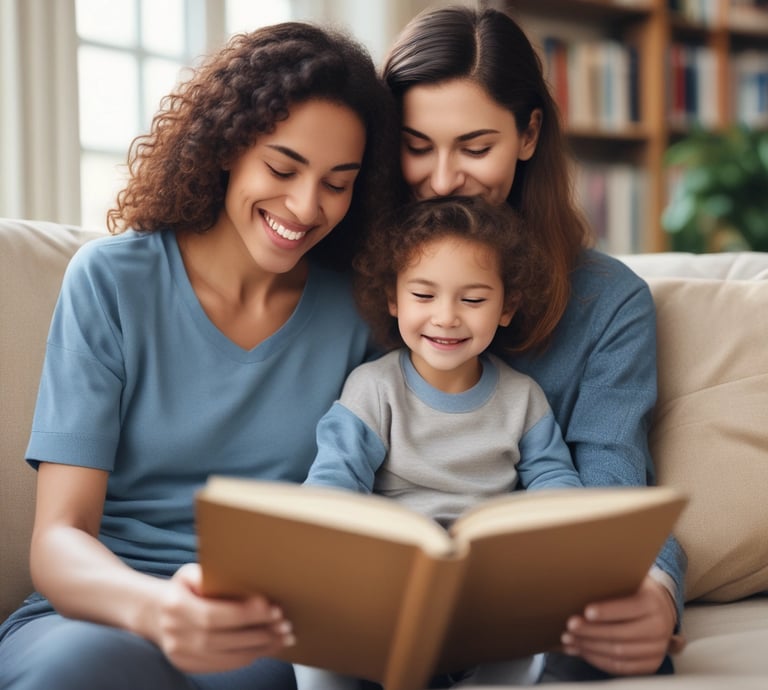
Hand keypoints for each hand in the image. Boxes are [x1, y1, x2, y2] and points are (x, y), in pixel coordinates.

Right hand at [150, 563, 294, 672]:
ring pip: (228, 657)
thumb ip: (210, 574)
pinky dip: (249, 656)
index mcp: (176, 606)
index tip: (272, 607)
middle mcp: (176, 634)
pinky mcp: (189, 666)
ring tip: (283, 637)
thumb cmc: (182, 588)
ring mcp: (181, 655)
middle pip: (225, 639)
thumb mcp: (190, 573)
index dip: (245, 614)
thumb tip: (244, 575)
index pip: (214, 615)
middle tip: (285, 624)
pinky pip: (224, 665)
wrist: (154, 614)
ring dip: (260, 648)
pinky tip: (266, 647)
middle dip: (260, 632)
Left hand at [560, 575, 681, 675]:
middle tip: (569, 626)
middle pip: (620, 635)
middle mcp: (659, 628)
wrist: (661, 608)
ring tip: (569, 639)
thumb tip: (579, 584)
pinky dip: (598, 660)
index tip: (586, 611)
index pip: (629, 609)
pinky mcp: (651, 664)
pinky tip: (581, 651)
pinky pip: (621, 668)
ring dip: (589, 648)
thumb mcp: (629, 580)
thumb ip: (611, 584)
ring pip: (619, 654)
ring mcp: (657, 649)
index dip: (607, 612)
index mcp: (653, 603)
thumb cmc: (636, 590)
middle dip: (591, 632)